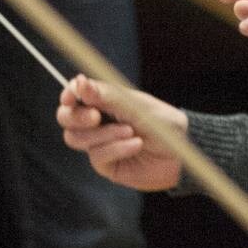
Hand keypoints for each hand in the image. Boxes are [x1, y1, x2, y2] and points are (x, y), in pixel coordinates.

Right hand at [57, 74, 184, 190]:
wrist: (182, 152)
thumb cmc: (163, 123)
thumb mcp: (135, 104)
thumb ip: (105, 95)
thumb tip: (79, 82)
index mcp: (103, 102)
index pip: (74, 96)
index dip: (69, 95)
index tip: (72, 96)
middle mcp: (97, 122)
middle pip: (66, 118)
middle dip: (78, 117)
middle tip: (96, 117)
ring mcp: (99, 144)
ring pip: (76, 138)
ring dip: (104, 134)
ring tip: (130, 131)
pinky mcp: (105, 164)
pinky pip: (96, 156)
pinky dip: (116, 148)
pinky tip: (135, 145)